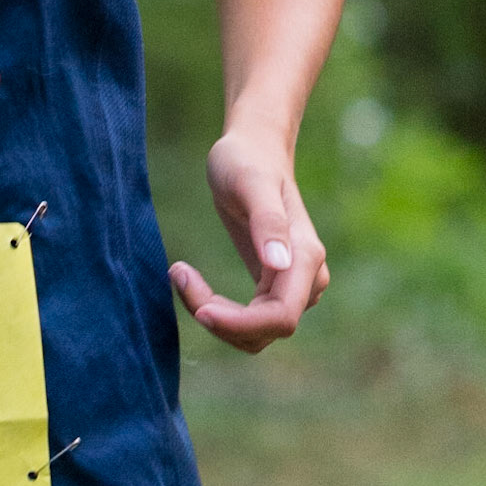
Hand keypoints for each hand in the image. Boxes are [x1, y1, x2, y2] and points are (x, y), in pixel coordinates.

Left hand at [168, 127, 328, 352]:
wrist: (252, 152)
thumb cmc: (246, 160)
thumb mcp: (250, 183)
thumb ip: (267, 222)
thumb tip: (279, 264)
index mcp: (305, 257)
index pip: (281, 316)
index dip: (241, 324)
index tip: (200, 310)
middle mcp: (306, 279)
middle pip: (265, 329)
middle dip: (220, 318)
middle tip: (179, 274)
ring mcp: (292, 287)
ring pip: (255, 333)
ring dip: (215, 317)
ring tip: (181, 274)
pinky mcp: (271, 288)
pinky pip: (247, 321)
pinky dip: (217, 310)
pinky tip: (189, 279)